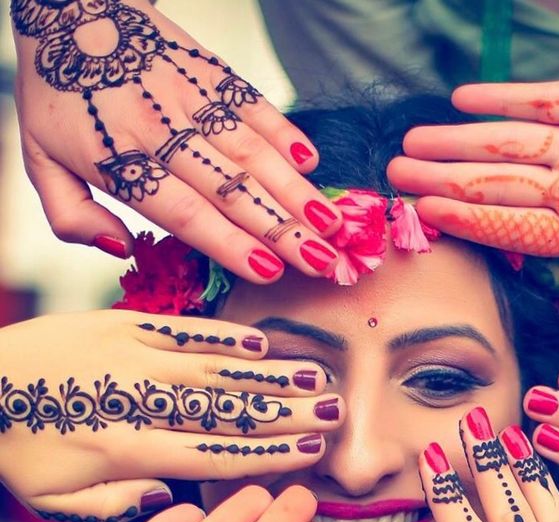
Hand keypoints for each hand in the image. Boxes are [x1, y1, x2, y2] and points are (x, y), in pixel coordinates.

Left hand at [0, 311, 340, 521]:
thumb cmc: (12, 452)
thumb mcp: (53, 500)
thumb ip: (116, 506)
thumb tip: (172, 499)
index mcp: (121, 449)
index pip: (210, 452)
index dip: (265, 453)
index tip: (310, 455)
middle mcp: (132, 399)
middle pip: (223, 408)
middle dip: (284, 412)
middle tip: (333, 414)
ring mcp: (125, 355)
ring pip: (210, 366)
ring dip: (268, 374)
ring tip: (316, 377)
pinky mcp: (112, 322)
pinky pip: (177, 329)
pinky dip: (221, 334)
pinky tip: (262, 343)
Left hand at [10, 0, 342, 279]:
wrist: (69, 6)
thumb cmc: (59, 96)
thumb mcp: (41, 161)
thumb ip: (72, 216)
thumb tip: (121, 250)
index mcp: (120, 158)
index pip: (183, 210)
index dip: (228, 241)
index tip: (269, 271)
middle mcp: (161, 129)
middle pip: (230, 188)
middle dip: (282, 231)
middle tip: (324, 265)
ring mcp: (189, 97)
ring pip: (250, 150)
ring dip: (296, 192)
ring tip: (331, 225)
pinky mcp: (208, 71)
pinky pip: (250, 103)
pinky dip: (283, 132)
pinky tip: (311, 163)